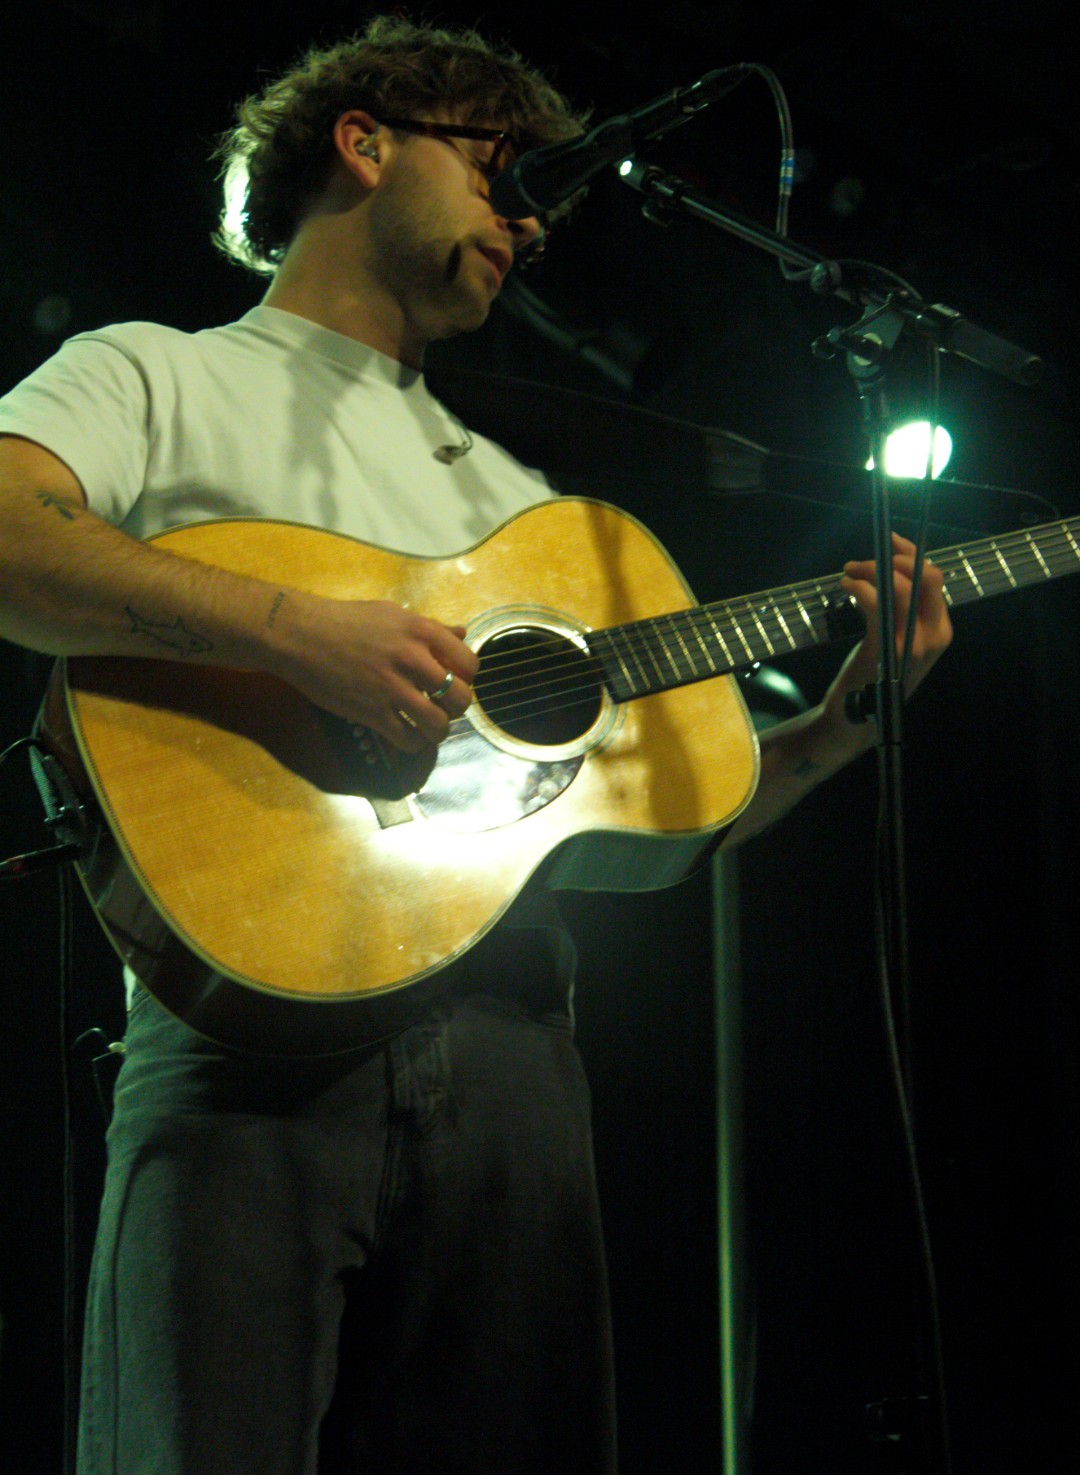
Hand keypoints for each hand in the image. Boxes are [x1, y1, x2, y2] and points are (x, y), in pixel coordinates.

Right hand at [274, 594, 478, 751]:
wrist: (300, 635)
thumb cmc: (346, 621)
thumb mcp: (393, 614)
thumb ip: (430, 627)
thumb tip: (462, 632)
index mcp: (421, 632)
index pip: (469, 664)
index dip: (467, 677)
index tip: (455, 681)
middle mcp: (412, 660)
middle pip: (459, 698)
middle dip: (456, 708)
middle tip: (443, 707)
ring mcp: (391, 688)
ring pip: (437, 724)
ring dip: (437, 731)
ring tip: (428, 727)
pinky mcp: (371, 712)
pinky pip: (407, 739)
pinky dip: (413, 743)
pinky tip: (407, 735)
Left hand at [838, 531, 952, 698]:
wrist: (856, 718)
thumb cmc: (874, 674)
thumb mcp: (896, 638)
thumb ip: (900, 609)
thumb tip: (886, 568)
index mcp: (941, 629)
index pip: (935, 578)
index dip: (912, 554)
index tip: (889, 542)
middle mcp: (935, 635)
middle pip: (926, 577)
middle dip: (894, 559)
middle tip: (862, 563)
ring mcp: (914, 643)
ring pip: (900, 586)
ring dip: (870, 571)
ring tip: (848, 574)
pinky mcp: (888, 648)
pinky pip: (878, 603)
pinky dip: (860, 587)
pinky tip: (846, 587)